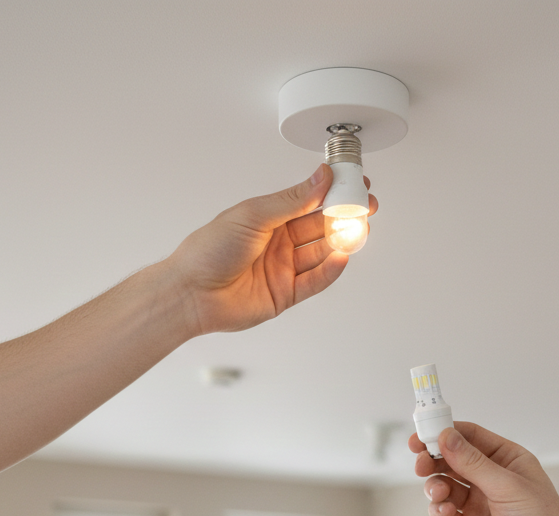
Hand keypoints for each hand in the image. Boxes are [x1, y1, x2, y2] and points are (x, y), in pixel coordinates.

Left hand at [166, 164, 377, 335]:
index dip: (333, 193)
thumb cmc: (209, 250)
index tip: (355, 183)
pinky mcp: (285, 295)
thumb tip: (321, 177)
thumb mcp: (253, 215)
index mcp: (269, 218)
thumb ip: (292, 200)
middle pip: (320, 227)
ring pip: (321, 253)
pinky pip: (314, 281)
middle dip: (344, 217)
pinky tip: (341, 257)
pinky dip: (330, 270)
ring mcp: (283, 269)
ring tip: (357, 230)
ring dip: (340, 242)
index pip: (309, 202)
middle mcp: (278, 243)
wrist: (192, 292)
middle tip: (366, 206)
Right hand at [410, 422, 558, 515]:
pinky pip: (442, 513)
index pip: (469, 437)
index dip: (444, 433)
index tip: (422, 434)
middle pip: (450, 460)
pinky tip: (445, 510)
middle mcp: (489, 480)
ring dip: (435, 485)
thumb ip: (473, 462)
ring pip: (443, 486)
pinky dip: (437, 509)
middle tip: (421, 462)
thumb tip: (446, 436)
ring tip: (439, 492)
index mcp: (505, 460)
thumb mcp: (508, 486)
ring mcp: (477, 505)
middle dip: (432, 459)